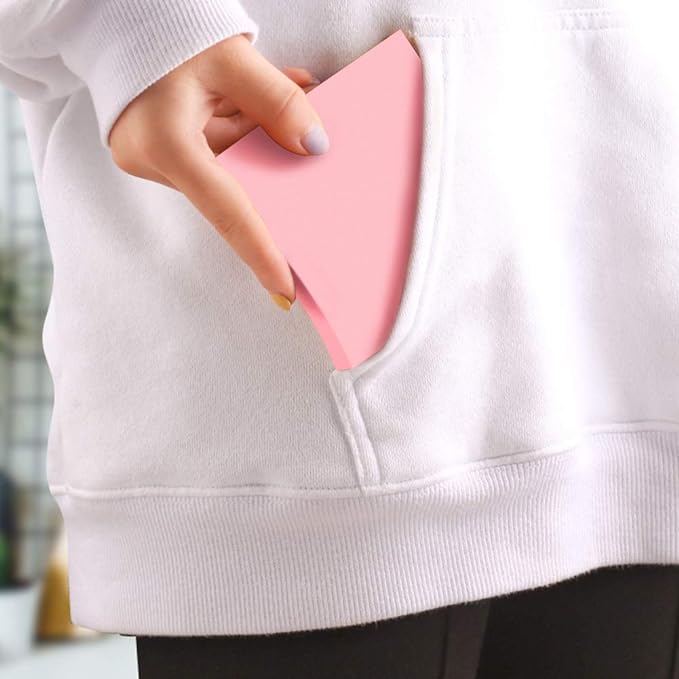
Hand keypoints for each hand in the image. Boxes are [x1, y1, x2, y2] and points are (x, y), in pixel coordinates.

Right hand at [108, 34, 328, 309]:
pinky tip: (259, 107)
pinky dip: (242, 133)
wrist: (118, 13)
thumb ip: (278, 102)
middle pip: (232, 189)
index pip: (228, 211)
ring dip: (258, 141)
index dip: (260, 252)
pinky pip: (215, 154)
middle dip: (273, 176)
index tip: (285, 291)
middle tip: (312, 181)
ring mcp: (154, 158)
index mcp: (167, 144)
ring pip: (227, 169)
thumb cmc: (169, 29)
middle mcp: (155, 161)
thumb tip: (316, 145)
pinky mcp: (160, 151)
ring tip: (285, 101)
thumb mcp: (232, 58)